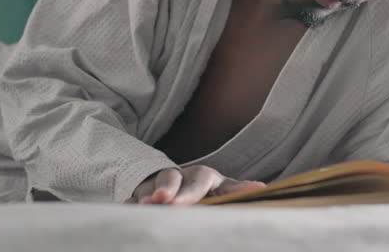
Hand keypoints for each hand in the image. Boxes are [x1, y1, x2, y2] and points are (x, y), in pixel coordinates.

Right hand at [126, 165, 265, 205]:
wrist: (178, 185)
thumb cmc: (206, 191)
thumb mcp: (221, 189)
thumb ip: (236, 190)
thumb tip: (262, 188)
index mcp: (202, 176)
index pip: (198, 180)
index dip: (188, 192)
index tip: (179, 203)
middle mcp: (179, 176)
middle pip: (171, 178)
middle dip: (166, 189)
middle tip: (161, 201)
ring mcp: (157, 184)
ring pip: (149, 187)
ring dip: (146, 196)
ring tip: (144, 206)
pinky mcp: (139, 195)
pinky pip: (131, 199)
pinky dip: (129, 206)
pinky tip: (127, 212)